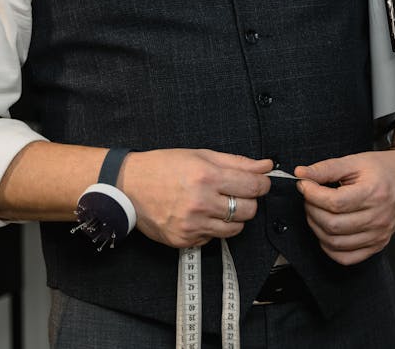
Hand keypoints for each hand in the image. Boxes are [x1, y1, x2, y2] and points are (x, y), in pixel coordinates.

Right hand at [122, 149, 272, 248]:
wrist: (128, 186)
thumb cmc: (163, 166)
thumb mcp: (201, 155)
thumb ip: (237, 162)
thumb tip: (266, 166)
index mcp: (207, 176)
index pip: (253, 186)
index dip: (262, 184)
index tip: (261, 183)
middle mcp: (201, 203)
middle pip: (248, 210)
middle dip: (248, 201)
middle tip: (236, 193)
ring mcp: (192, 225)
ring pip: (234, 229)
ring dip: (233, 217)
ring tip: (218, 205)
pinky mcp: (183, 240)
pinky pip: (212, 239)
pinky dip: (212, 228)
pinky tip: (200, 215)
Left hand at [295, 150, 394, 264]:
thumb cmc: (382, 169)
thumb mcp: (354, 161)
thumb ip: (326, 168)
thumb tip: (301, 173)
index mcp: (374, 193)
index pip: (334, 203)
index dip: (312, 194)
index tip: (304, 185)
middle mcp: (378, 217)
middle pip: (332, 225)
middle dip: (312, 210)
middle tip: (309, 197)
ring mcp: (379, 234)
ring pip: (335, 243)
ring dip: (317, 228)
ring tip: (317, 211)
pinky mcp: (378, 245)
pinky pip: (347, 258)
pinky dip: (330, 248)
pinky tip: (327, 232)